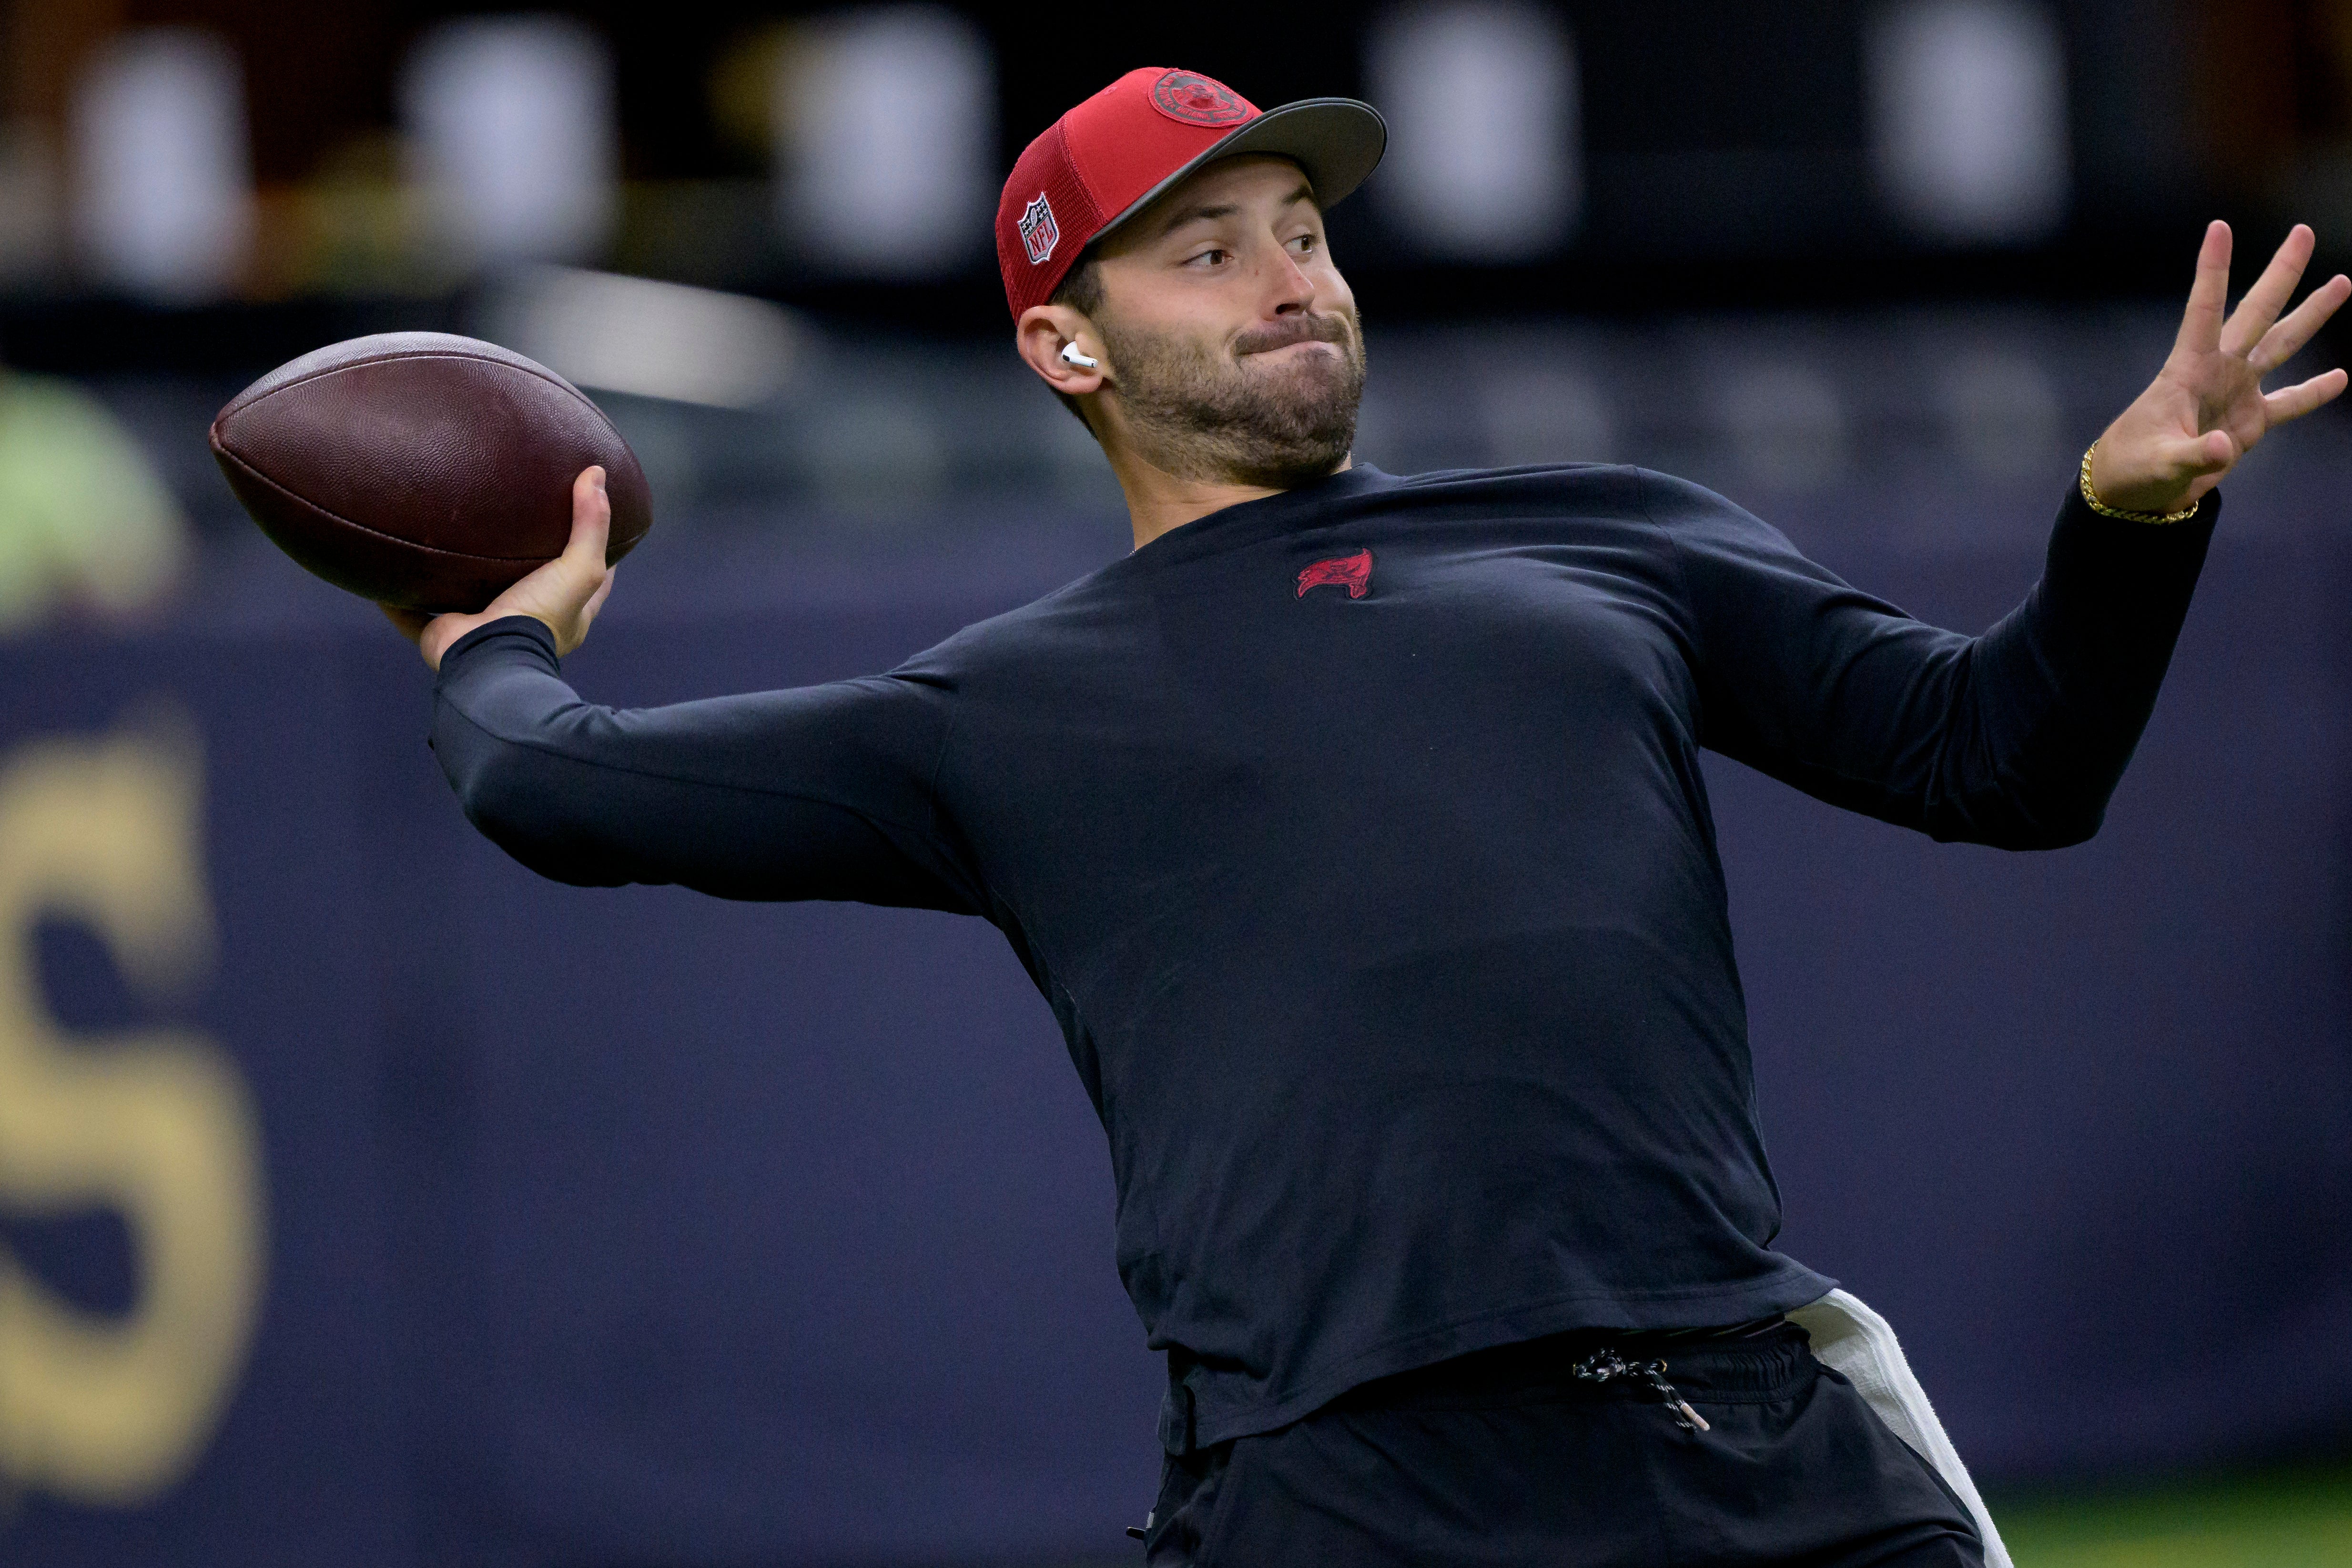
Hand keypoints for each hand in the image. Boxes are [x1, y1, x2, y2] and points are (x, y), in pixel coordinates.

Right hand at [383, 466, 617, 669]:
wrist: (487, 660)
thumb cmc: (539, 617)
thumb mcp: (579, 569)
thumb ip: (590, 524)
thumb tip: (596, 473)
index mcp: (562, 617)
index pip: (586, 581)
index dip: (589, 550)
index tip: (584, 516)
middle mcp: (524, 625)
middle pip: (525, 587)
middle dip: (517, 560)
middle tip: (508, 520)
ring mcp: (482, 631)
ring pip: (468, 599)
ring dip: (457, 576)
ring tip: (446, 536)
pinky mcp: (442, 635)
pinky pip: (413, 615)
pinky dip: (400, 599)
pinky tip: (388, 574)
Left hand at [2091, 222, 2350, 513]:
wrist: (2134, 493)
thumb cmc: (2134, 469)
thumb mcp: (2159, 464)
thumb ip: (2191, 455)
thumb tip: (2222, 447)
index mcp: (2187, 370)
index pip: (2203, 310)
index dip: (2212, 270)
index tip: (2219, 227)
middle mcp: (2217, 371)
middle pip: (2256, 313)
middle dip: (2280, 274)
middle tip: (2304, 231)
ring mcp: (2236, 393)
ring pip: (2281, 344)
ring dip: (2311, 315)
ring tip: (2342, 283)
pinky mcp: (2249, 423)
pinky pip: (2288, 402)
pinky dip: (2312, 392)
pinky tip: (2341, 377)